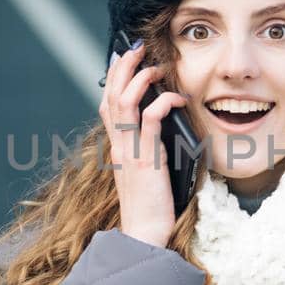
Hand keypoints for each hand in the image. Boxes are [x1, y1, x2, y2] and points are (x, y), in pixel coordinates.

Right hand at [101, 40, 187, 247]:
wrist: (145, 234)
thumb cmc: (151, 206)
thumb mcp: (145, 171)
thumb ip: (147, 148)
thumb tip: (164, 125)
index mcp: (117, 148)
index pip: (107, 105)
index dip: (113, 78)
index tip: (122, 58)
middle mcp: (119, 146)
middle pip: (111, 96)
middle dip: (123, 67)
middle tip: (136, 49)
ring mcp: (130, 152)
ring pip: (124, 102)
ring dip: (139, 78)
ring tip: (155, 66)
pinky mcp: (146, 159)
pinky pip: (150, 120)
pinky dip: (162, 102)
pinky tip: (176, 98)